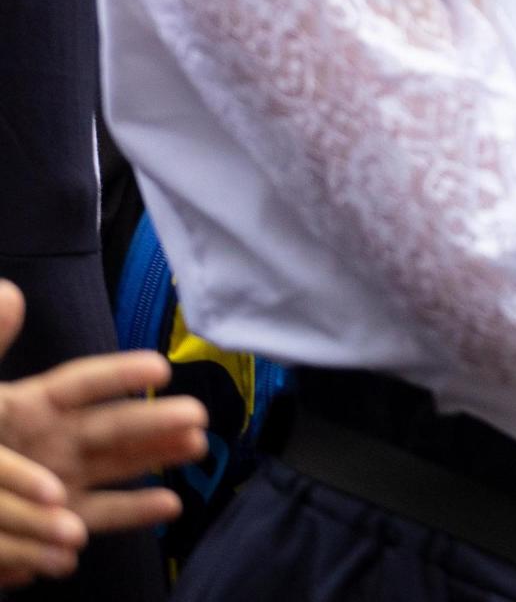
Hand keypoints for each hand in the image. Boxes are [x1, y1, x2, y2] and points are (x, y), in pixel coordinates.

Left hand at [0, 282, 207, 586]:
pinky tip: (170, 503)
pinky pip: (100, 515)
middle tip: (197, 414)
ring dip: (157, 456)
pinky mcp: (59, 523)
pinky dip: (134, 512)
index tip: (160, 367)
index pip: (81, 385)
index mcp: (30, 407)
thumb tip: (10, 292)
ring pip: (118, 465)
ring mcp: (61, 481)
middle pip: (112, 426)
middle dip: (155, 420)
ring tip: (196, 446)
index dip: (119, 375)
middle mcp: (54, 441)